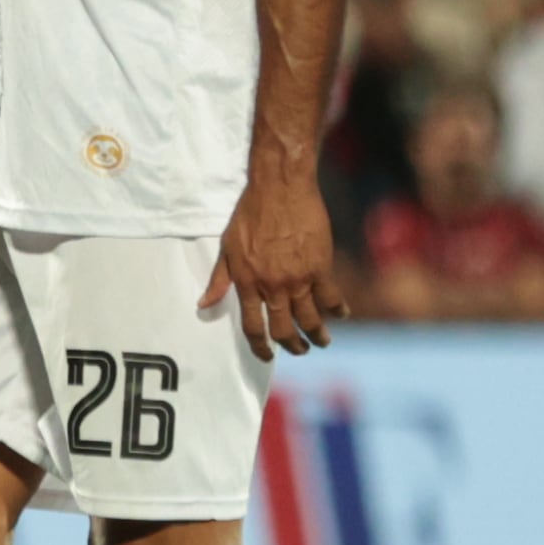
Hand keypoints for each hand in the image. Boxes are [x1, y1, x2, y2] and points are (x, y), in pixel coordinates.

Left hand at [200, 161, 344, 360]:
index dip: (259, 346)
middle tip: (299, 350)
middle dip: (292, 346)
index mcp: (248, 283)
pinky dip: (338, 310)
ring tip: (322, 341)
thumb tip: (203, 304)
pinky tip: (340, 314)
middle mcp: (273, 287)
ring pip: (311, 319)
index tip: (266, 356)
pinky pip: (331, 298)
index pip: (252, 326)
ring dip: (317, 335)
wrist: (280, 188)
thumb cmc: (250, 213)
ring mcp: (299, 279)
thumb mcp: (227, 247)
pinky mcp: (321, 267)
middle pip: (284, 330)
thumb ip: (219, 279)